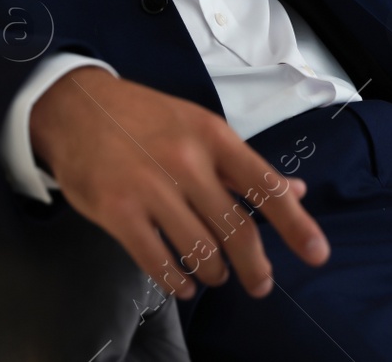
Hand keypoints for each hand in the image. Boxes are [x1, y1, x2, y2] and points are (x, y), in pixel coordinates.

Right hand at [31, 66, 329, 300]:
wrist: (75, 107)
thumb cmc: (143, 118)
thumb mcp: (198, 126)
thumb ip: (243, 164)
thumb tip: (295, 191)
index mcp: (213, 137)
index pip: (267, 186)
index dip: (296, 224)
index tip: (317, 254)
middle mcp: (186, 162)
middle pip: (236, 229)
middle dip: (255, 266)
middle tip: (260, 284)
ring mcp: (150, 188)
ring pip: (200, 250)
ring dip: (213, 273)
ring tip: (213, 275)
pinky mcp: (118, 212)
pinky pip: (157, 262)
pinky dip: (175, 281)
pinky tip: (181, 284)